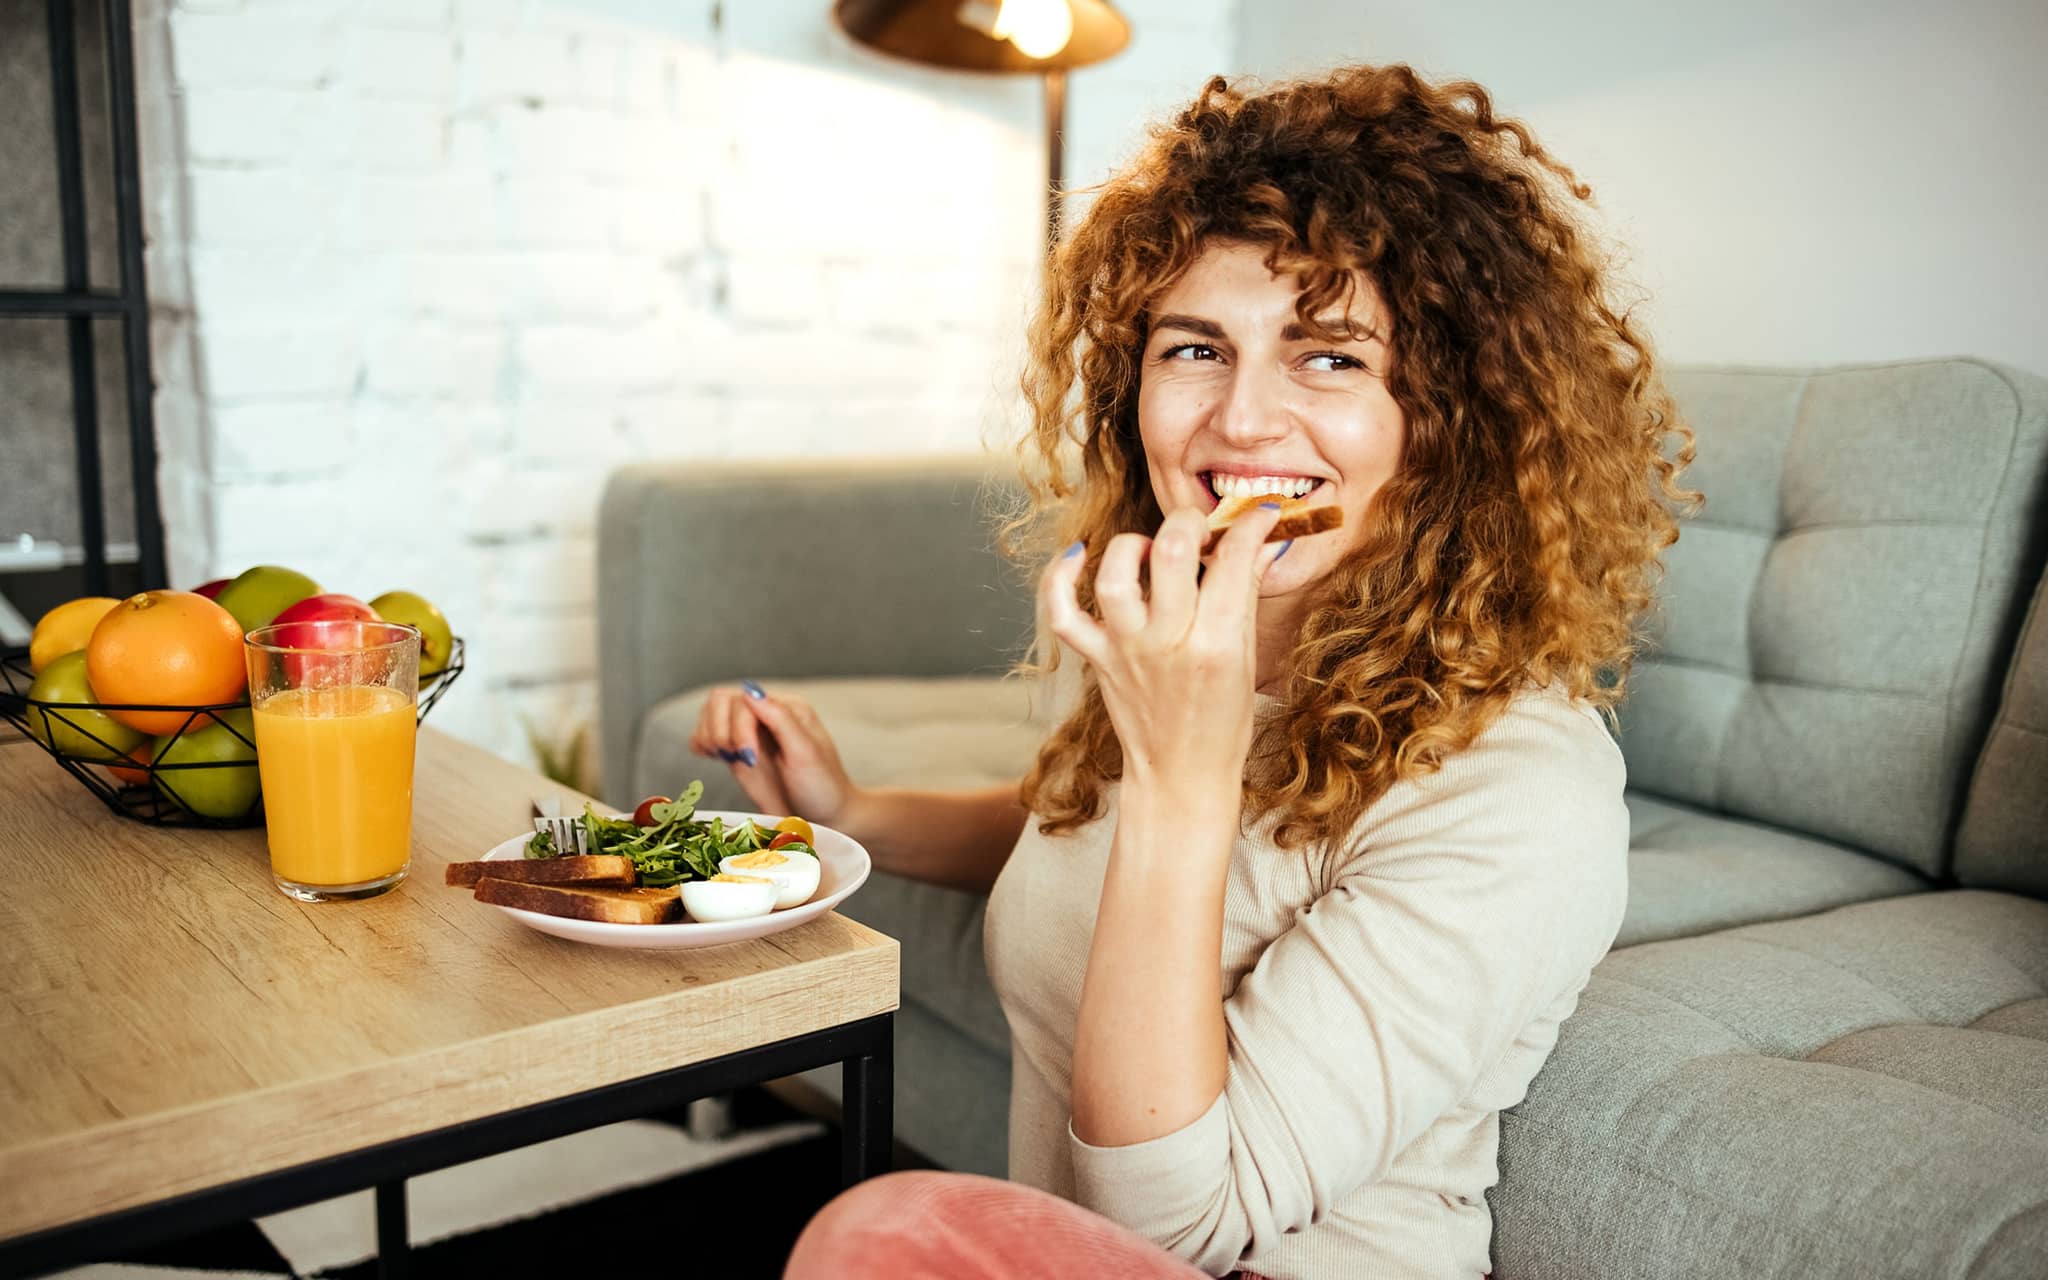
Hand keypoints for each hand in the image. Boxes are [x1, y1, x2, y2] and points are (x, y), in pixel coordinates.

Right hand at [687, 682, 861, 823]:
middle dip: (722, 732)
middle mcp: (765, 716)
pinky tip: (713, 757)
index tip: (749, 758)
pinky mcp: (736, 754)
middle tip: (739, 759)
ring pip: (709, 714)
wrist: (824, 818)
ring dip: (709, 736)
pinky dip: (701, 744)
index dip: (739, 728)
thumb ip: (780, 719)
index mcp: (786, 709)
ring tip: (727, 757)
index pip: (744, 699)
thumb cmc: (822, 787)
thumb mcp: (807, 753)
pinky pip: (705, 736)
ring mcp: (749, 734)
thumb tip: (751, 691)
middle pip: (721, 702)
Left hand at [1041, 504, 1288, 792]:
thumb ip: (1247, 594)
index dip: (1250, 524)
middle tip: (1202, 529)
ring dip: (1134, 546)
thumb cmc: (1221, 722)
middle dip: (1190, 523)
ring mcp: (1126, 651)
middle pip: (1171, 555)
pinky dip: (1061, 578)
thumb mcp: (1246, 658)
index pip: (1233, 561)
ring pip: (1115, 577)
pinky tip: (1078, 555)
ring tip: (1153, 550)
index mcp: (1217, 645)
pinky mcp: (1097, 660)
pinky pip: (1063, 613)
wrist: (1179, 776)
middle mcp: (1168, 644)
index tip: (1259, 513)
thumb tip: (1263, 542)